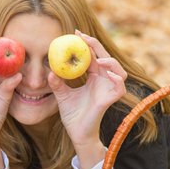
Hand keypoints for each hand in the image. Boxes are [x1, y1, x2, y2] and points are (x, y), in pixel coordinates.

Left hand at [48, 30, 127, 147]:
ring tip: (97, 58)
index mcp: (94, 78)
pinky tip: (106, 73)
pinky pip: (120, 87)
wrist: (77, 133)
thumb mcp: (61, 95)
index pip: (93, 56)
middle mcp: (103, 82)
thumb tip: (49, 71)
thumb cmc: (72, 116)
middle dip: (96, 46)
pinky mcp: (110, 100)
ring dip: (110, 61)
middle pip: (106, 58)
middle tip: (82, 38)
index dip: (87, 44)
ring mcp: (108, 90)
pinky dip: (116, 78)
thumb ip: (57, 83)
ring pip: (119, 71)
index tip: (75, 34)